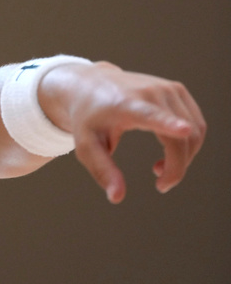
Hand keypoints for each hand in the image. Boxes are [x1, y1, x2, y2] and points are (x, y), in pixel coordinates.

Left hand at [39, 61, 205, 203]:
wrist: (89, 85)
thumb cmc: (87, 119)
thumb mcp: (87, 146)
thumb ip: (102, 170)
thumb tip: (116, 198)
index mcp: (126, 105)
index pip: (150, 115)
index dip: (169, 124)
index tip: (184, 130)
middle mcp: (150, 92)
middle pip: (181, 139)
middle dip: (177, 168)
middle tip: (161, 185)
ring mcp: (167, 88)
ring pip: (194, 133)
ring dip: (184, 157)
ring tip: (159, 167)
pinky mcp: (177, 90)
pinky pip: (196, 124)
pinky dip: (187, 144)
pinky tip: (169, 150)